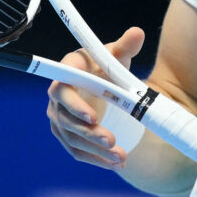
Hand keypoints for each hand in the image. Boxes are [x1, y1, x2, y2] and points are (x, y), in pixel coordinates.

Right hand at [46, 26, 145, 169]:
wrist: (103, 84)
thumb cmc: (106, 66)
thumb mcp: (116, 56)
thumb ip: (125, 45)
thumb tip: (137, 33)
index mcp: (68, 72)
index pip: (63, 89)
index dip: (74, 105)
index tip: (93, 117)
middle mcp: (58, 95)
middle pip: (67, 119)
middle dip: (89, 133)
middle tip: (112, 140)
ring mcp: (60, 117)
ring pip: (72, 138)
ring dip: (95, 150)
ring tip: (119, 156)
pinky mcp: (67, 133)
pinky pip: (77, 150)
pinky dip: (95, 159)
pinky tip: (114, 163)